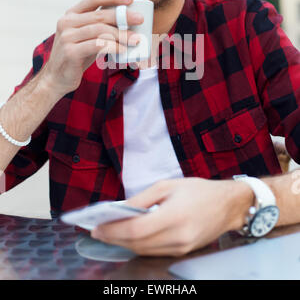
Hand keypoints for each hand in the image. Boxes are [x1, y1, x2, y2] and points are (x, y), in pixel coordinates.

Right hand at [42, 0, 142, 95]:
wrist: (57, 78)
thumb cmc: (77, 55)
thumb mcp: (87, 36)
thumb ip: (101, 26)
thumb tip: (130, 21)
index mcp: (71, 14)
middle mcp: (67, 22)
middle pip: (100, 15)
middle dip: (123, 16)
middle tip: (140, 19)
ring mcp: (67, 37)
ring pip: (100, 30)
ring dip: (121, 34)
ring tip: (135, 39)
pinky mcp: (70, 52)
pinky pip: (97, 45)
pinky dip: (113, 47)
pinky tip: (123, 50)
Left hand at [91, 178, 250, 256]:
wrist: (228, 205)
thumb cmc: (198, 190)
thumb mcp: (168, 185)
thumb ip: (141, 199)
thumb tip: (119, 209)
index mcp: (174, 216)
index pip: (135, 229)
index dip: (113, 230)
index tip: (96, 227)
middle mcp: (178, 237)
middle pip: (137, 243)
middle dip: (114, 238)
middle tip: (97, 231)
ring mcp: (182, 248)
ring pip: (144, 251)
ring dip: (124, 243)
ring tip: (109, 233)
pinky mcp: (183, 252)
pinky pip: (154, 252)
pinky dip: (139, 245)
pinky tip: (129, 237)